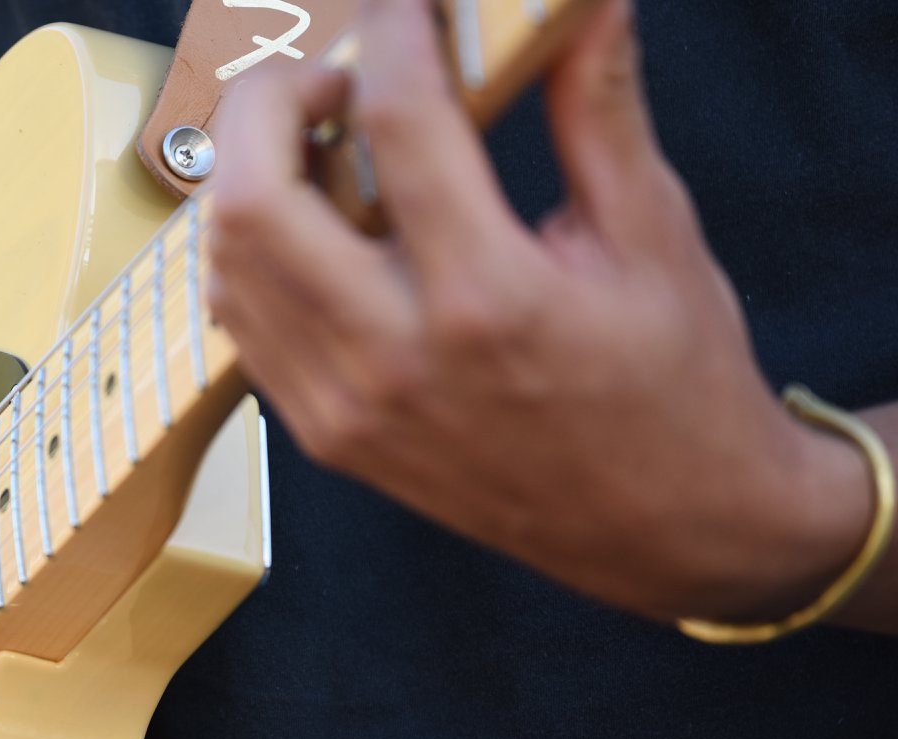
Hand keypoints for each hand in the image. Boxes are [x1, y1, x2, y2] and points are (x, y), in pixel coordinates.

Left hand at [207, 0, 868, 623]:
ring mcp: (346, 409)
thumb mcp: (654, 234)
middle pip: (255, 199)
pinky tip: (308, 224)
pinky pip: (242, 324)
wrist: (662, 527)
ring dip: (250, 178)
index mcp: (491, 301)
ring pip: (227, 262)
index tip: (406, 5)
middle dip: (271, 101)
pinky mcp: (324, 438)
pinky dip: (252, 255)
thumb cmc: (671, 384)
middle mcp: (397, 360)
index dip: (393, 30)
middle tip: (330, 79)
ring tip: (318, 148)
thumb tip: (582, 7)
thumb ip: (599, 109)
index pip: (400, 125)